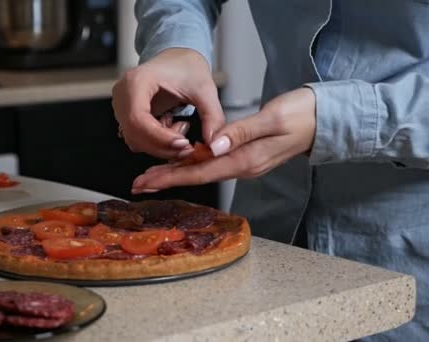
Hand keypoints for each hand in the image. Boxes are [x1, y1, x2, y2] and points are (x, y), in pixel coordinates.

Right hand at [111, 48, 224, 159]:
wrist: (177, 59)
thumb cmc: (185, 67)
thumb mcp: (205, 89)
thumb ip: (212, 116)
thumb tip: (214, 143)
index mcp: (137, 81)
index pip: (138, 118)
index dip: (159, 137)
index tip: (183, 143)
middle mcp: (123, 94)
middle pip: (135, 133)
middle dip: (163, 146)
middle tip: (187, 147)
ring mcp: (122, 106)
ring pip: (135, 140)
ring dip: (160, 146)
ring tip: (181, 131)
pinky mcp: (127, 116)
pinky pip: (137, 138)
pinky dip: (156, 143)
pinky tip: (171, 131)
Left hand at [131, 87, 316, 192]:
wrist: (322, 120)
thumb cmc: (301, 116)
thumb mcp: (272, 120)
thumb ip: (242, 132)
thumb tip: (214, 146)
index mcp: (245, 160)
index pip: (201, 171)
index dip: (171, 177)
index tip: (148, 182)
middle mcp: (241, 166)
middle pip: (196, 175)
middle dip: (165, 180)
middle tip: (137, 184)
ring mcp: (242, 163)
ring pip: (202, 170)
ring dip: (174, 173)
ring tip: (148, 177)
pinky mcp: (243, 156)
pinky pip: (212, 164)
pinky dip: (191, 164)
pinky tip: (177, 163)